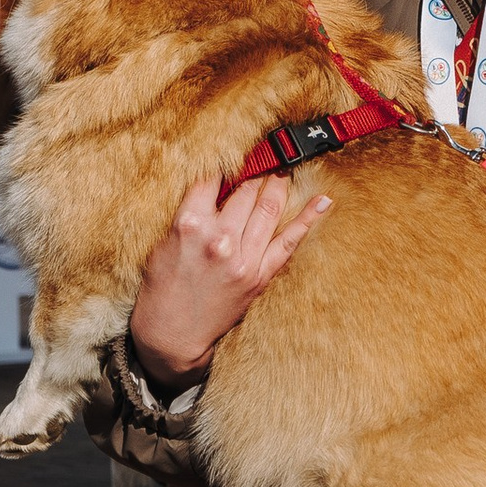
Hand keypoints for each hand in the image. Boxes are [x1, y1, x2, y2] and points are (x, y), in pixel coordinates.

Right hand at [128, 172, 329, 390]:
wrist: (172, 334)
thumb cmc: (162, 286)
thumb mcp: (164, 241)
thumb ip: (191, 212)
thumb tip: (219, 185)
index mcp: (189, 224)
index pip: (213, 178)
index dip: (225, 161)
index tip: (233, 151)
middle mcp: (219, 238)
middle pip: (246, 189)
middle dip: (255, 170)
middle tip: (263, 156)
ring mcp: (243, 258)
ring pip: (269, 207)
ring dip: (278, 184)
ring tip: (283, 169)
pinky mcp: (259, 276)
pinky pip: (289, 242)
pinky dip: (308, 219)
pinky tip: (322, 201)